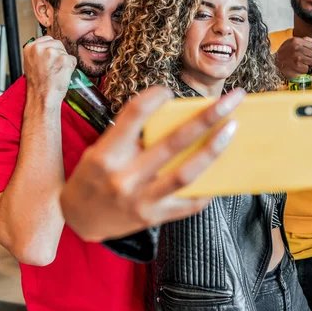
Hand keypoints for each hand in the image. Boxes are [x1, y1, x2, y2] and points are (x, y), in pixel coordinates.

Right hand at [23, 36, 75, 104]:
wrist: (42, 96)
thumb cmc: (38, 84)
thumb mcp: (30, 63)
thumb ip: (38, 52)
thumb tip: (48, 47)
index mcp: (30, 47)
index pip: (47, 39)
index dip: (51, 49)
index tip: (50, 58)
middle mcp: (40, 48)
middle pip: (58, 43)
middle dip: (59, 54)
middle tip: (54, 67)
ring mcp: (53, 53)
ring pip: (65, 52)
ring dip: (64, 61)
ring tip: (56, 72)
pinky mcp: (64, 59)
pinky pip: (73, 59)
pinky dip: (71, 67)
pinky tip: (62, 74)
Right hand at [60, 86, 245, 241]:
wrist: (79, 220)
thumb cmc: (94, 176)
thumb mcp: (102, 150)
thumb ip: (132, 136)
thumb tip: (177, 116)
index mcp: (107, 154)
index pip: (135, 115)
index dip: (155, 97)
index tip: (169, 90)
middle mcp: (125, 177)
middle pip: (174, 142)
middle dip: (207, 117)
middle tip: (232, 99)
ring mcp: (142, 200)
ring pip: (186, 173)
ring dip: (214, 149)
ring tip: (232, 128)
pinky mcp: (154, 217)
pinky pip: (190, 203)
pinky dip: (209, 187)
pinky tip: (225, 170)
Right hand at [275, 37, 311, 78]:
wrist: (274, 65)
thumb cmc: (284, 53)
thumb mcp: (292, 43)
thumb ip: (306, 40)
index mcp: (296, 41)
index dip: (308, 50)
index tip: (301, 53)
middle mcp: (297, 48)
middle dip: (308, 58)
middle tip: (300, 60)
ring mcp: (298, 58)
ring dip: (308, 65)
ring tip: (300, 65)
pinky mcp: (298, 67)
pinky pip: (309, 69)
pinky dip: (306, 71)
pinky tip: (301, 70)